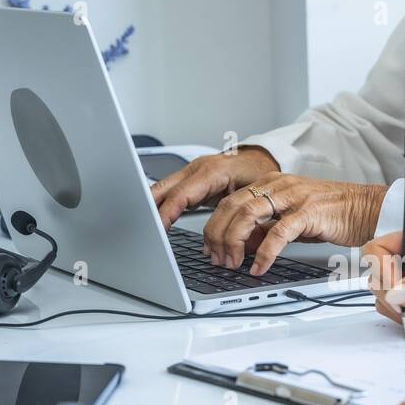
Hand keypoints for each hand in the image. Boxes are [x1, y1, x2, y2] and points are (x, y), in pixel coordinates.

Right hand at [150, 148, 279, 228]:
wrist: (260, 159)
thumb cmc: (259, 173)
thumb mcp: (255, 195)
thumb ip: (243, 217)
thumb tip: (242, 245)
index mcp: (213, 171)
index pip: (181, 194)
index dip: (166, 214)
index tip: (158, 229)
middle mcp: (198, 169)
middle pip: (163, 188)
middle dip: (150, 209)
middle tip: (144, 230)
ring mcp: (191, 172)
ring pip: (163, 189)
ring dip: (153, 208)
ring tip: (146, 228)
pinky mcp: (190, 179)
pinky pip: (170, 191)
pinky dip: (163, 205)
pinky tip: (158, 220)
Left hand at [203, 174, 386, 275]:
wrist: (365, 209)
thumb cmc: (330, 214)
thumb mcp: (289, 218)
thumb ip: (265, 227)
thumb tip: (241, 245)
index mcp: (270, 183)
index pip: (229, 201)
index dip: (213, 226)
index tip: (209, 248)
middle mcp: (278, 186)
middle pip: (232, 206)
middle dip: (217, 235)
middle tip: (216, 259)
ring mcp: (292, 197)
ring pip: (248, 215)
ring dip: (234, 242)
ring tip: (233, 264)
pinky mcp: (308, 212)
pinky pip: (278, 233)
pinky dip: (264, 253)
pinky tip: (259, 268)